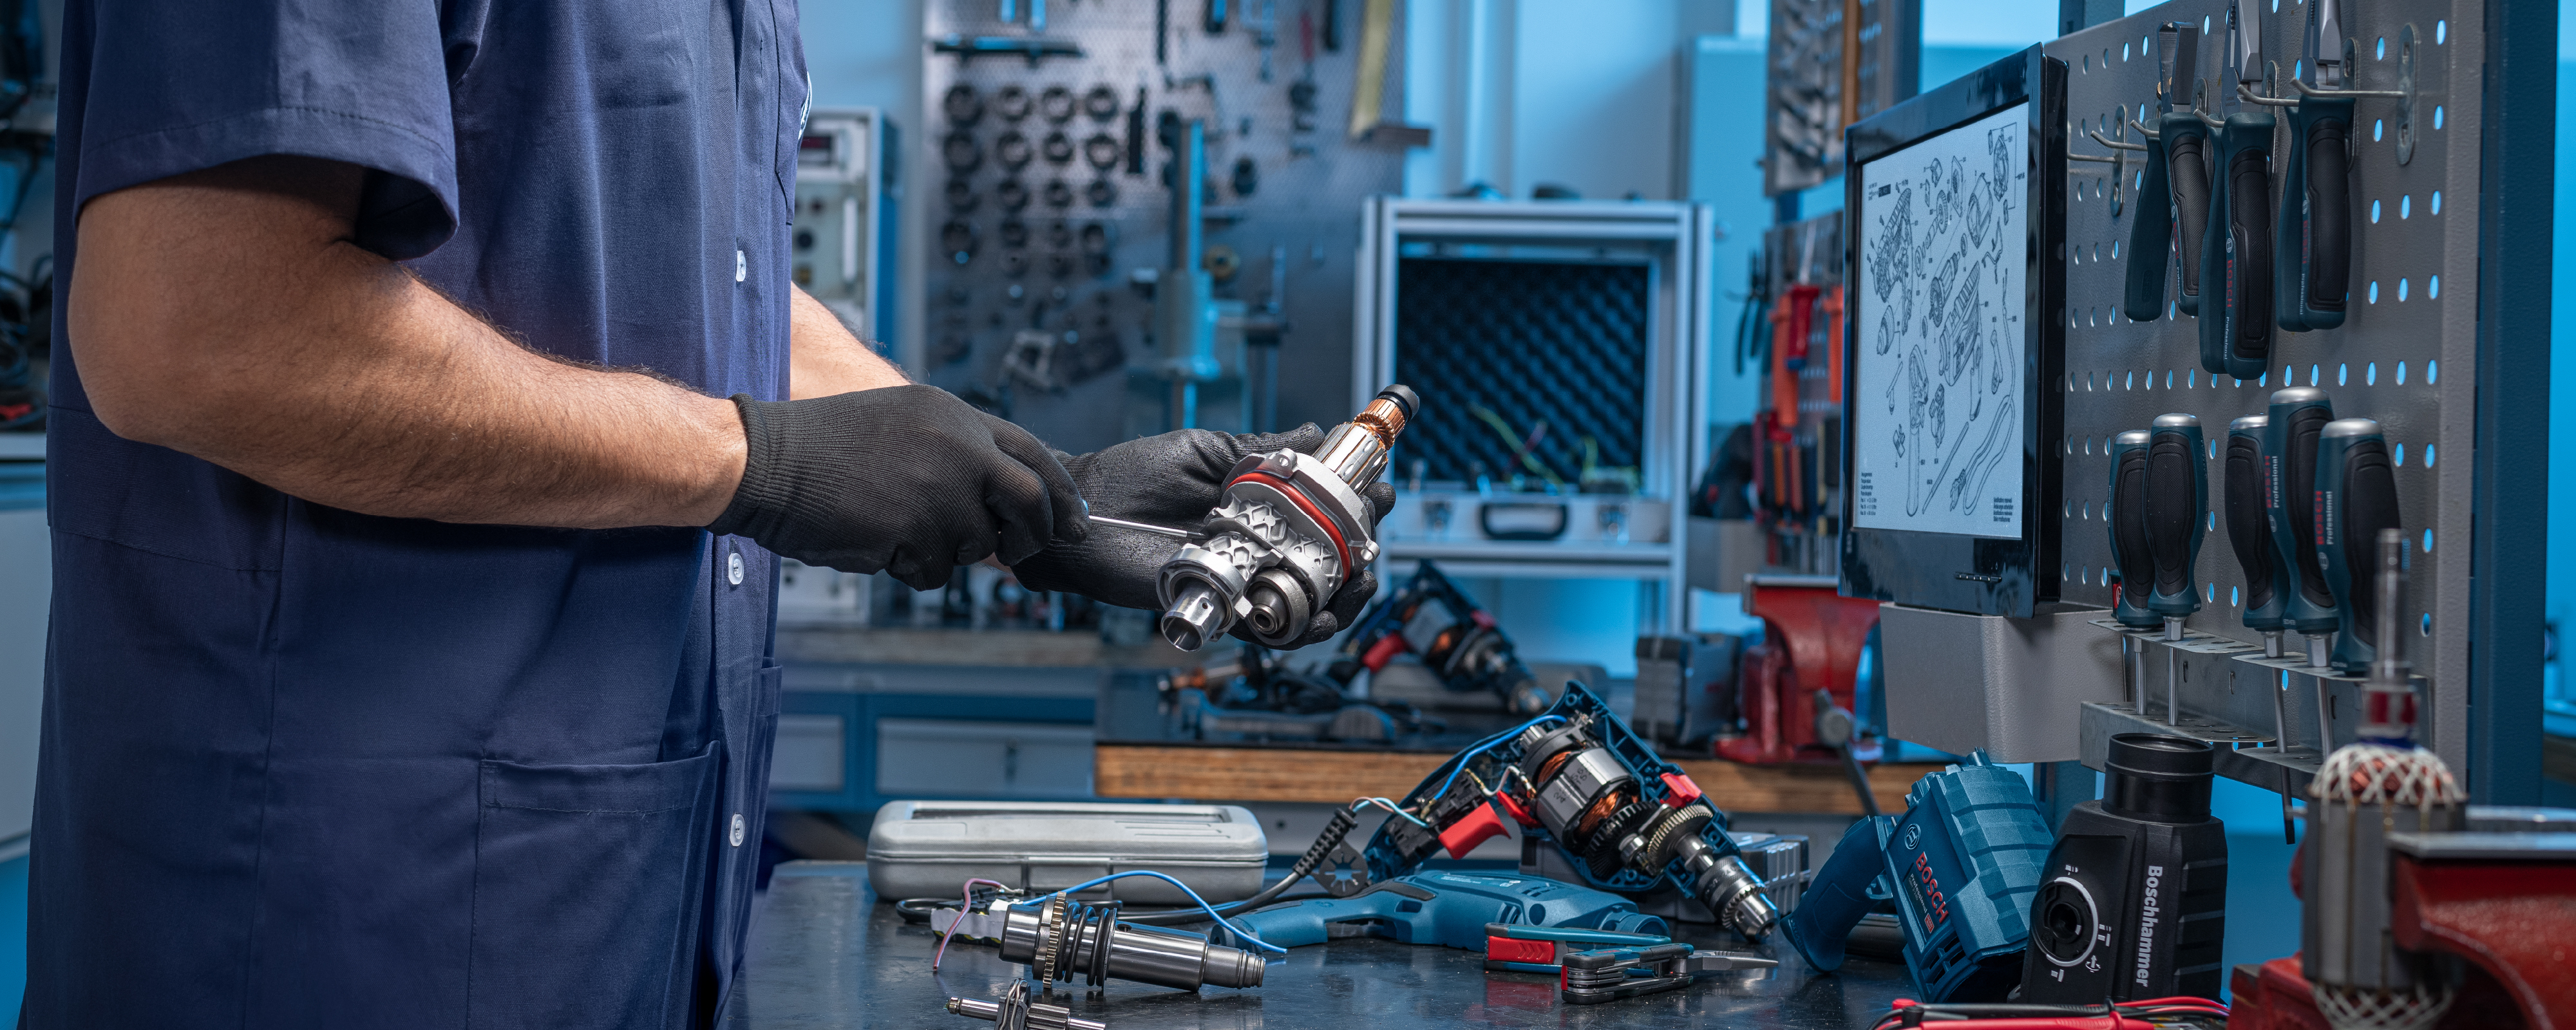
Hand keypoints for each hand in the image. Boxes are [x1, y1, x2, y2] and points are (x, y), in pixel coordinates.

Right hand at [708, 385, 1084, 587]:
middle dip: (1031, 535)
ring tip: (895, 527)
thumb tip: (1004, 509)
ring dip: (946, 550)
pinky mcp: (915, 529)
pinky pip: (935, 571)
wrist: (764, 460)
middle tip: (1017, 554)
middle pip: (1030, 502)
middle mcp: (958, 447)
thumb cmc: (822, 449)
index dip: (1060, 493)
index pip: (1032, 453)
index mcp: (954, 415)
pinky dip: (911, 568)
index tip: (1075, 521)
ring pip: (976, 544)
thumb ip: (956, 456)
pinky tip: (876, 542)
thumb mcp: (901, 425)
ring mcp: (939, 488)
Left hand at [1011, 424, 1397, 647]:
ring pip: (1310, 601)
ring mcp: (1242, 579)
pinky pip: (1269, 629)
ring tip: (1354, 585)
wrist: (1078, 511)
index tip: (1377, 491)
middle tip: (1370, 537)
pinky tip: (1315, 615)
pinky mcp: (1220, 608)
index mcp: (1261, 506)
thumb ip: (1259, 448)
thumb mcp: (1203, 451)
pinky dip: (1298, 627)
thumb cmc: (1130, 477)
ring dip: (1343, 598)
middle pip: (1330, 561)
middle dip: (1363, 553)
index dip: (1359, 505)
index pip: (1325, 510)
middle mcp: (1258, 545)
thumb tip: (1318, 431)